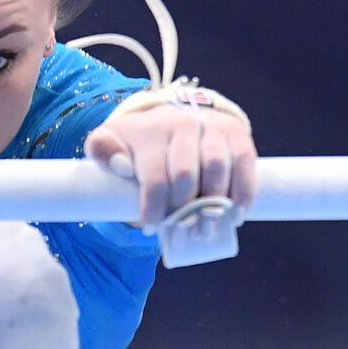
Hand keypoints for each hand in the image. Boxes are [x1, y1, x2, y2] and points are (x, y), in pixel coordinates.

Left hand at [84, 105, 257, 230]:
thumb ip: (103, 151)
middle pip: (186, 174)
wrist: (172, 116)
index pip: (153, 175)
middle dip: (183, 210)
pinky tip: (235, 215)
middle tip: (181, 232)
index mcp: (149, 130)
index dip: (154, 207)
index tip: (152, 228)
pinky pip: (244, 163)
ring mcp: (211, 126)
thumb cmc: (139, 141)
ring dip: (214, 205)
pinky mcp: (235, 133)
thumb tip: (119, 164)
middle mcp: (182, 123)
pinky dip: (243, 192)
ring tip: (206, 229)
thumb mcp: (111, 141)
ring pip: (217, 167)